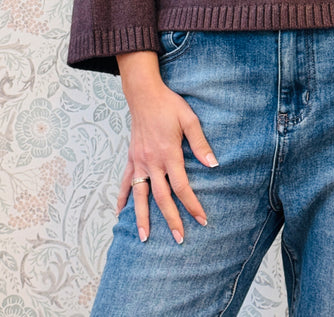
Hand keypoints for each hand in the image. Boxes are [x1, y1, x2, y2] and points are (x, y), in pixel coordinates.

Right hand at [116, 51, 217, 243]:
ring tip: (144, 238)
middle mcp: (151, 161)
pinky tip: (120, 214)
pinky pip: (124, 181)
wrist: (144, 94)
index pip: (181, 186)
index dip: (192, 204)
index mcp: (168, 153)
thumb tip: (213, 164)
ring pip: (139, 195)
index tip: (201, 219)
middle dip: (171, 219)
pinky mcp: (131, 158)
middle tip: (179, 238)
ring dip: (142, 217)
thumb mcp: (189, 119)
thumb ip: (200, 143)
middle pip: (161, 197)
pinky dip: (121, 198)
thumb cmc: (169, 105)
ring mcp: (138, 161)